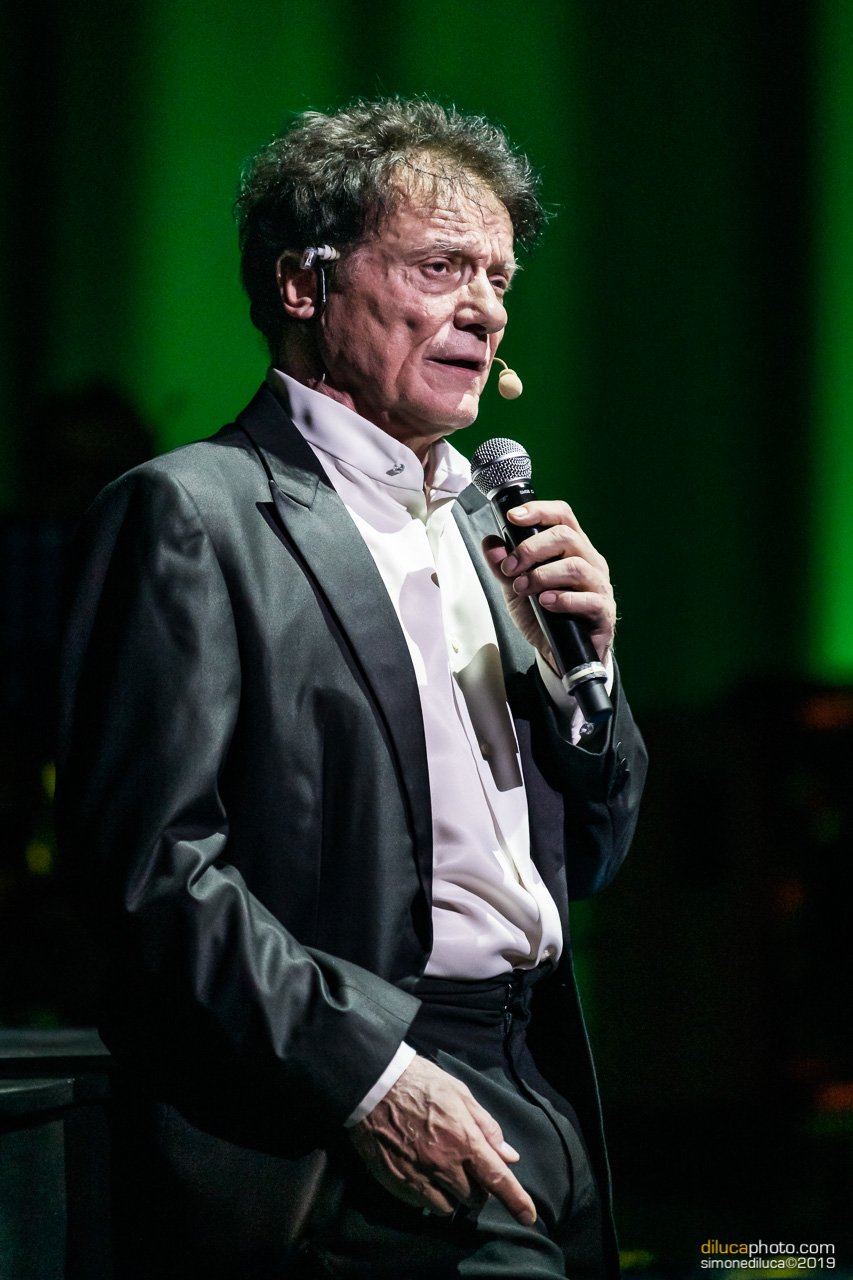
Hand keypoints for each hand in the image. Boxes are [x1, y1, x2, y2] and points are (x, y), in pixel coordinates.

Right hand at [348, 1055, 536, 1223]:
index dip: (516, 1201)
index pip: (497, 1179)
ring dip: (453, 1195)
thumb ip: (486, 1126)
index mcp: (464, 1139)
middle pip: (474, 1197)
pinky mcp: (398, 1184)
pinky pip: (422, 1204)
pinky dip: (429, 1196)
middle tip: (468, 1169)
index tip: (528, 1217)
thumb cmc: (419, 1082)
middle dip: (477, 1188)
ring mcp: (420, 1177)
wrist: (372, 1084)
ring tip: (443, 1173)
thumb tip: (509, 1155)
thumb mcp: (459, 1093)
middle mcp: (444, 1164)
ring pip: (448, 1206)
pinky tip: (423, 1175)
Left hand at [482, 500, 615, 663]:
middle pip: (567, 537)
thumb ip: (503, 567)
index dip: (539, 511)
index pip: (562, 516)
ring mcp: (598, 586)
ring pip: (576, 566)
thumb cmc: (544, 615)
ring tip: (524, 588)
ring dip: (542, 575)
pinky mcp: (603, 612)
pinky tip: (545, 603)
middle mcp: (589, 561)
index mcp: (572, 549)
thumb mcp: (516, 588)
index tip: (513, 517)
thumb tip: (490, 544)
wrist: (558, 652)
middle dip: (531, 549)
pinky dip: (563, 599)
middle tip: (511, 568)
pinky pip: (588, 599)